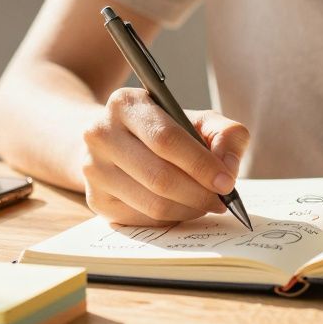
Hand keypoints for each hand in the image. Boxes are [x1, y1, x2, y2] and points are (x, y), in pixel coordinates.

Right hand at [75, 87, 248, 225]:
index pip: (166, 139)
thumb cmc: (162, 129)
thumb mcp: (195, 119)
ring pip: (153, 203)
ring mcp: (93, 169)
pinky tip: (183, 207)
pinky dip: (172, 218)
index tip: (226, 182)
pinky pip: (143, 219)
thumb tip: (228, 168)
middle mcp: (101, 134)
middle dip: (199, 193)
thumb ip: (224, 134)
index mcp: (126, 104)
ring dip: (189, 209)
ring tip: (206, 203)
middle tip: (221, 200)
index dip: (201, 164)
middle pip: (159, 176)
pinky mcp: (96, 200)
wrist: (114, 140)